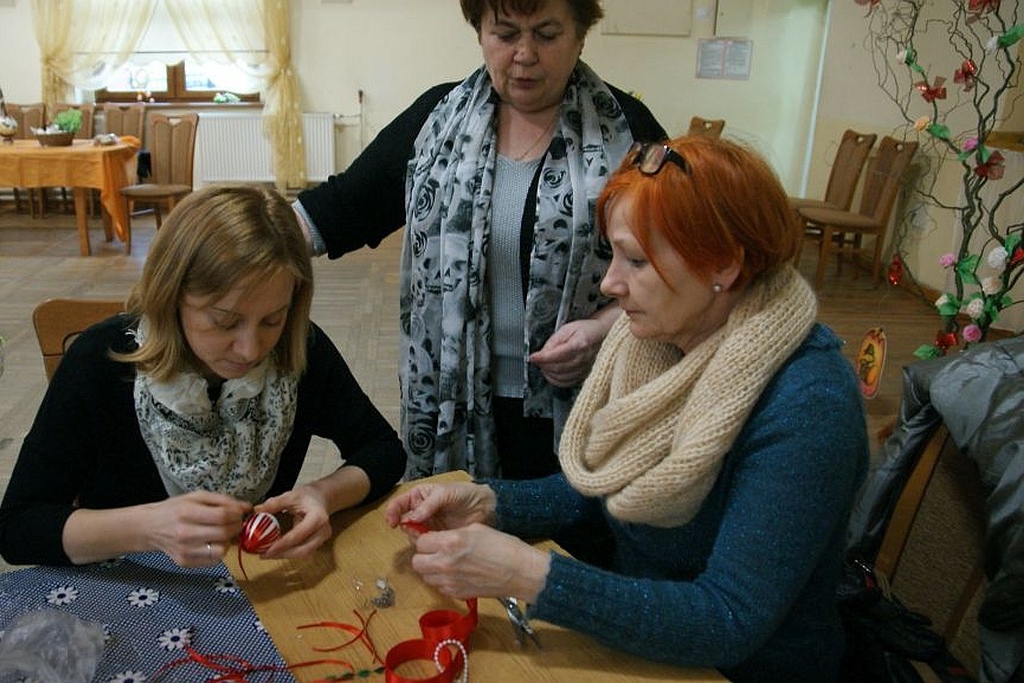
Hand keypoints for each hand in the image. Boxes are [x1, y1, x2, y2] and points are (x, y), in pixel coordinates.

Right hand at [145, 491, 250, 566]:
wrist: (150, 527)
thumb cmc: (175, 509)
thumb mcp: (196, 497)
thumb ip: (223, 500)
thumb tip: (246, 507)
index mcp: (187, 512)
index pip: (222, 516)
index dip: (237, 514)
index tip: (240, 511)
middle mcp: (185, 533)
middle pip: (224, 533)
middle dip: (236, 527)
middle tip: (235, 522)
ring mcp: (184, 551)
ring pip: (221, 550)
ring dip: (228, 541)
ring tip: (222, 533)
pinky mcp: (185, 562)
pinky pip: (213, 560)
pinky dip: (218, 551)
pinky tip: (213, 542)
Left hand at [254, 485, 332, 558]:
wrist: (321, 498)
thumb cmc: (308, 496)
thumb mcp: (291, 495)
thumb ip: (275, 503)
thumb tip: (257, 510)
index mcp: (318, 518)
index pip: (298, 535)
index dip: (282, 544)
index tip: (267, 550)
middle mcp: (323, 531)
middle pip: (303, 550)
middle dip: (283, 554)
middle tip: (264, 555)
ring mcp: (322, 538)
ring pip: (303, 553)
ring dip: (285, 555)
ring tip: (268, 553)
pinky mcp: (318, 542)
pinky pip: (303, 551)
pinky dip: (290, 552)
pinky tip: (277, 550)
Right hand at [384, 482, 496, 533]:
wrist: (484, 506)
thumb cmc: (464, 493)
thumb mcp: (445, 493)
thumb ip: (428, 504)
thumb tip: (412, 517)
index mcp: (418, 497)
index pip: (398, 504)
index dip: (392, 512)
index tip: (392, 522)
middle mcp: (420, 512)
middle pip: (403, 522)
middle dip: (407, 527)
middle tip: (416, 530)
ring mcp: (427, 526)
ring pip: (413, 534)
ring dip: (417, 537)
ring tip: (429, 535)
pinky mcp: (436, 538)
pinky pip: (425, 544)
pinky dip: (427, 545)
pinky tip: (434, 542)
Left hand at [409, 523, 549, 602]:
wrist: (519, 572)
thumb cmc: (502, 547)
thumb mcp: (475, 529)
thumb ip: (451, 534)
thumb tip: (436, 538)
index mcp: (450, 542)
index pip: (420, 541)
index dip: (426, 539)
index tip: (433, 539)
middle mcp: (445, 563)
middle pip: (416, 561)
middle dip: (424, 555)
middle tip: (436, 551)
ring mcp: (449, 581)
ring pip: (424, 576)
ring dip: (431, 569)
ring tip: (447, 563)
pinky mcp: (455, 594)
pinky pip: (438, 586)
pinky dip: (442, 580)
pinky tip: (457, 574)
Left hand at [528, 314, 614, 387]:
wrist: (601, 335)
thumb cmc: (585, 330)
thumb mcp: (567, 329)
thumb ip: (553, 342)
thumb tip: (542, 354)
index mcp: (580, 344)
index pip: (557, 355)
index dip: (542, 358)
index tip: (533, 357)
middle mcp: (584, 359)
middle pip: (558, 367)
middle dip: (543, 365)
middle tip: (537, 360)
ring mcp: (586, 369)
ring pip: (562, 377)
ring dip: (548, 373)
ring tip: (544, 365)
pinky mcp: (585, 375)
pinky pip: (568, 383)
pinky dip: (556, 380)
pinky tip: (551, 373)